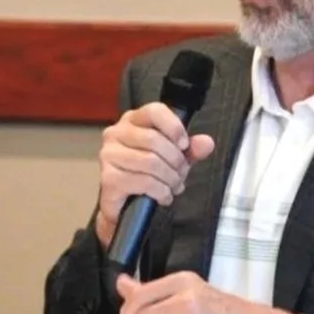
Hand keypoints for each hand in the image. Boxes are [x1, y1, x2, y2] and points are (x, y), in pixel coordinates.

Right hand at [95, 103, 214, 248]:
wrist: (127, 202)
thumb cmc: (150, 172)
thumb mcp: (176, 157)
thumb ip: (193, 148)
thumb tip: (206, 143)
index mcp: (134, 120)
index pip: (154, 111)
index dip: (174, 127)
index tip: (184, 145)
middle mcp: (116, 133)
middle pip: (154, 139)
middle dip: (176, 160)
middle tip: (181, 174)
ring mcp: (109, 154)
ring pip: (150, 162)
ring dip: (170, 178)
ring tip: (174, 186)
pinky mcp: (108, 177)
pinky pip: (143, 181)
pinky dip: (160, 191)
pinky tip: (164, 196)